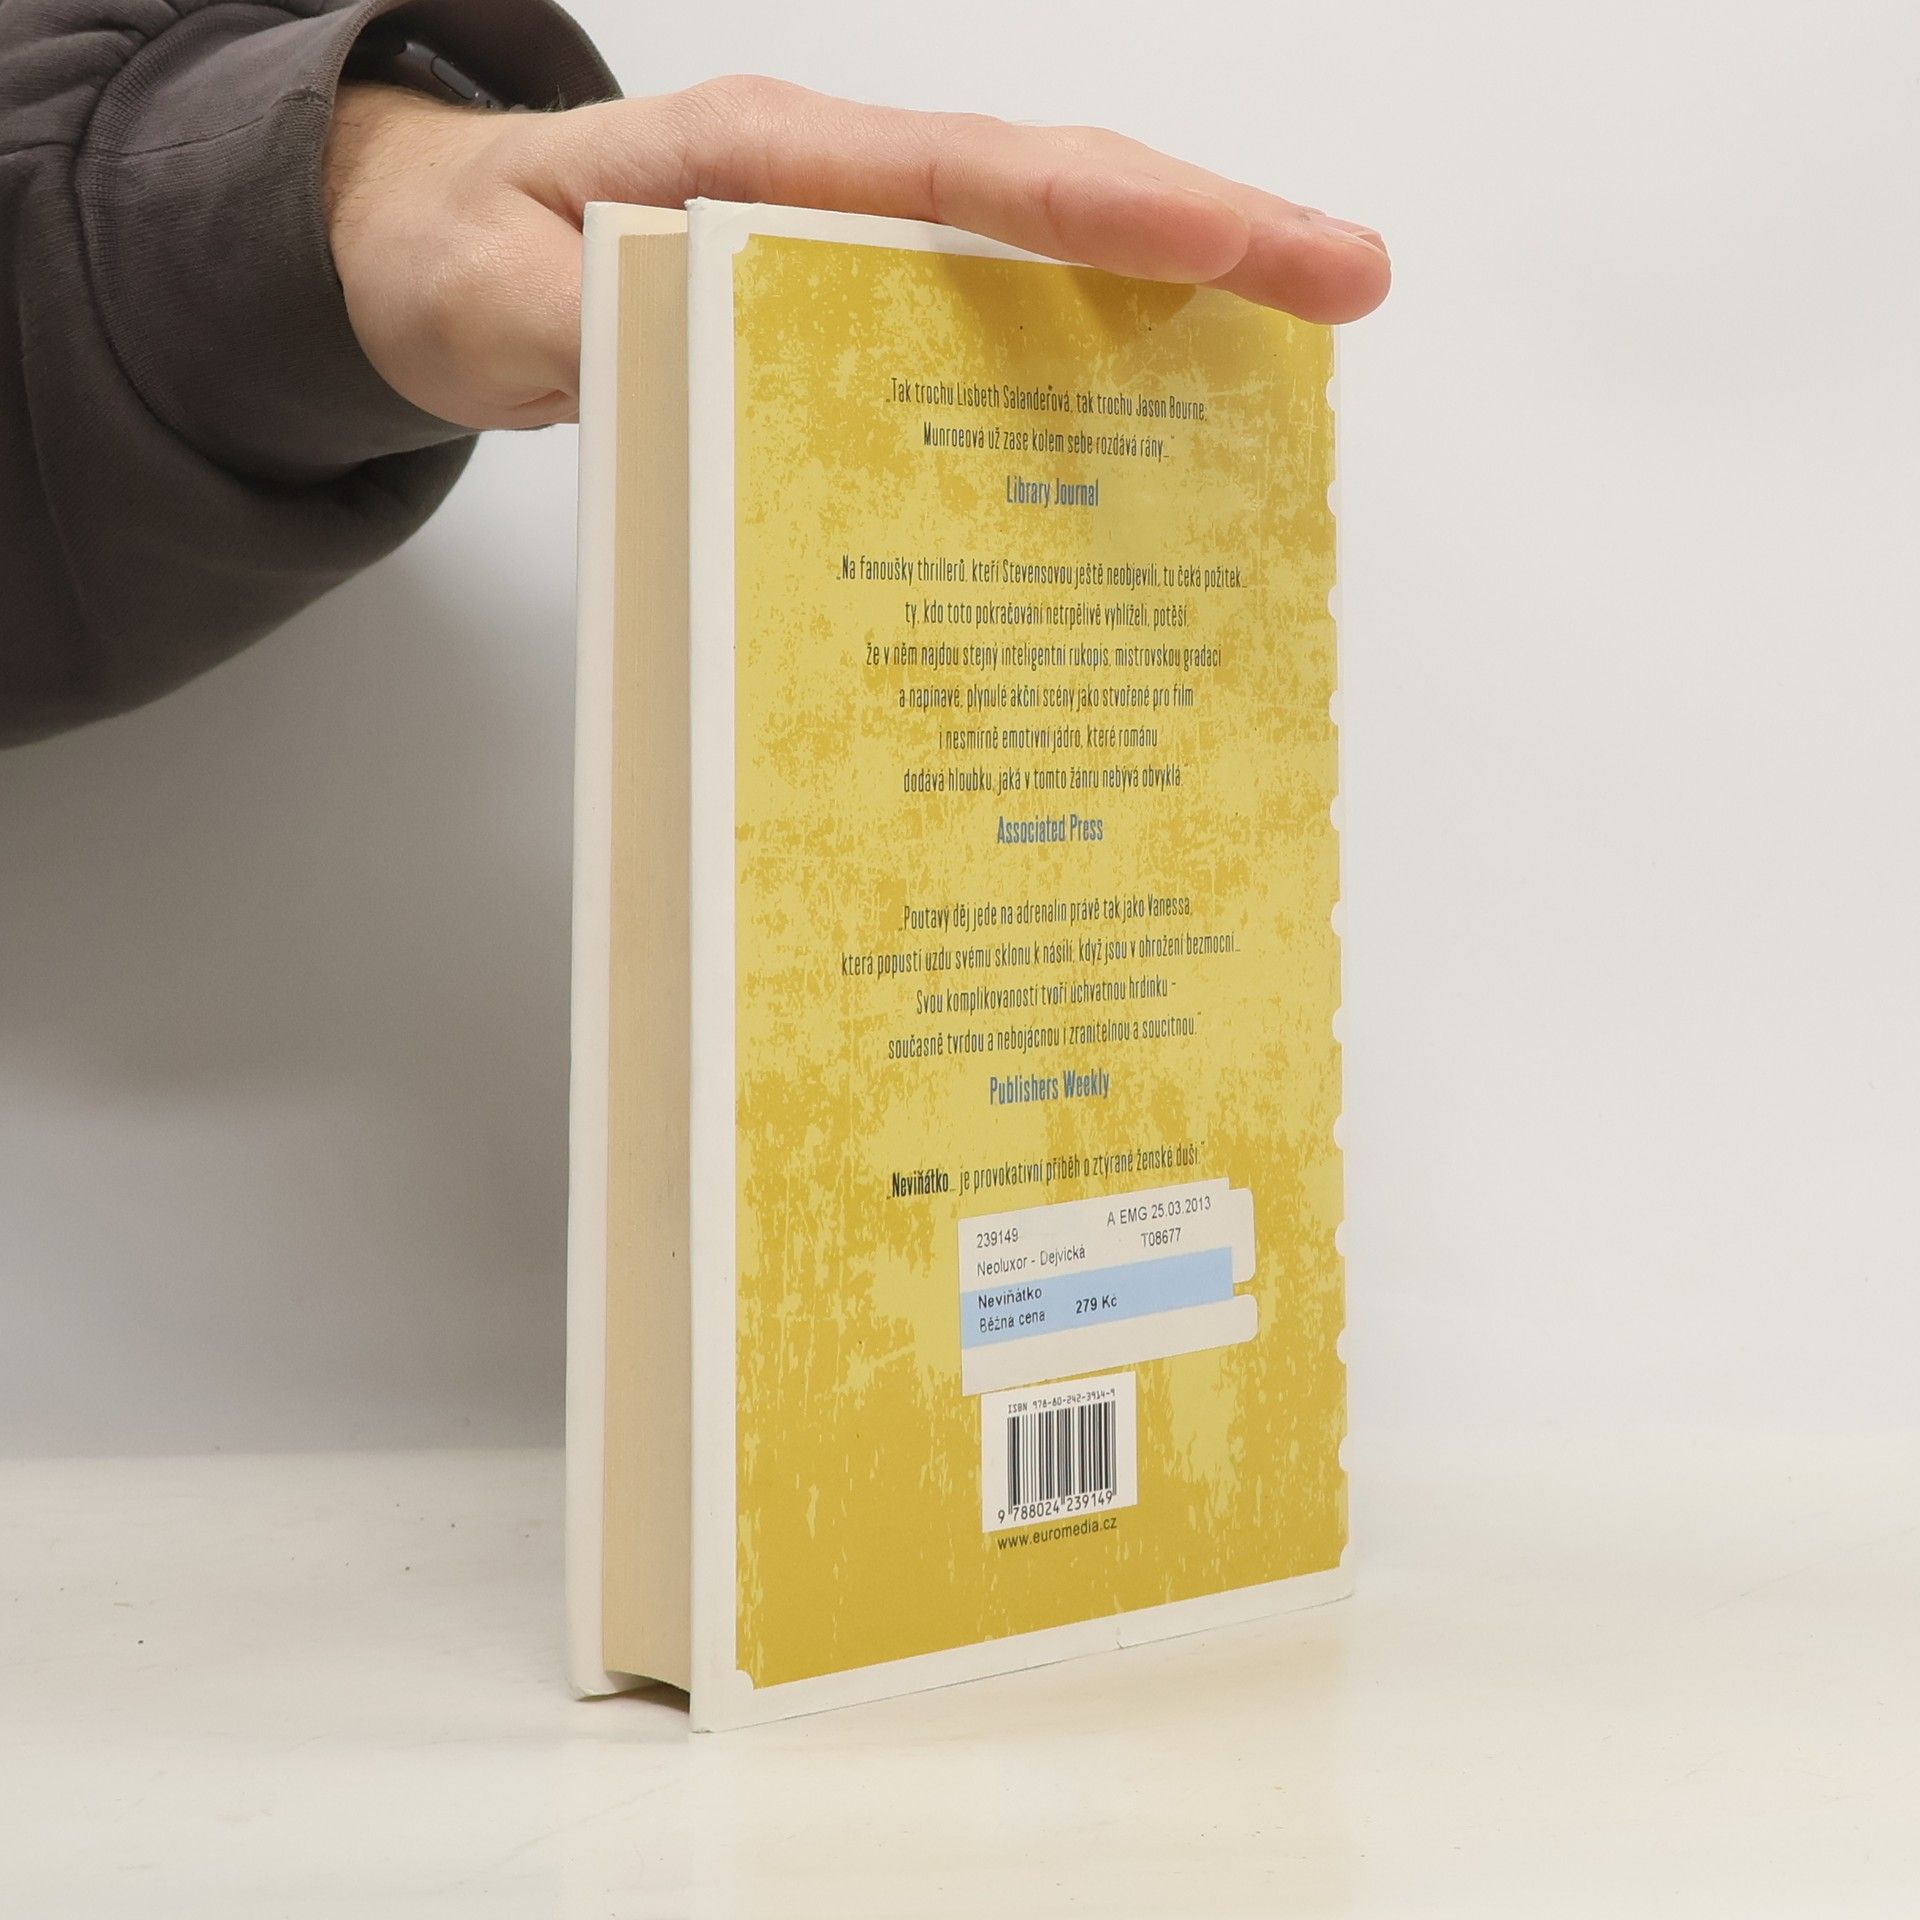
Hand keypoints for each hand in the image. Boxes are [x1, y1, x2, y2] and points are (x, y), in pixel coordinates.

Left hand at [324, 76, 1389, 430]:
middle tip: (1354, 279)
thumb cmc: (466, 255)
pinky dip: (1094, 344)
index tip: (1236, 248)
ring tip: (1315, 333)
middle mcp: (832, 191)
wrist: (433, 254)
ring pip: (1046, 250)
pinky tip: (1170, 403)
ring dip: (1181, 287)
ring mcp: (855, 245)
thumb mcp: (489, 294)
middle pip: (1048, 194)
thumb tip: (689, 350)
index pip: (961, 179)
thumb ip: (577, 319)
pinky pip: (998, 315)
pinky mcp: (858, 311)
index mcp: (762, 165)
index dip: (1104, 214)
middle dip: (1208, 232)